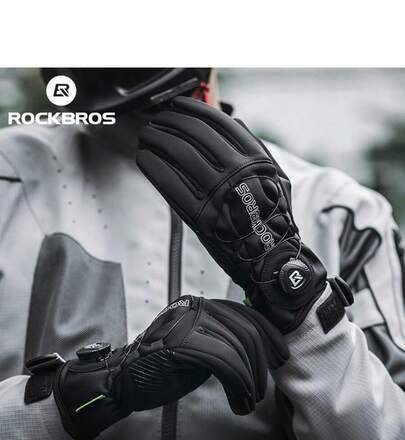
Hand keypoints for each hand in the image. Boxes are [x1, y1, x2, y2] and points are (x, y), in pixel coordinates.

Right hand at [25, 295, 287, 439]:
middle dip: (262, 361)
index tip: (280, 356)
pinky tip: (239, 401)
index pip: (243, 313)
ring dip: (250, 379)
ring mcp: (188, 323)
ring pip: (238, 347)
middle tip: (263, 388)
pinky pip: (225, 362)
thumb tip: (255, 348)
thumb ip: (220, 340)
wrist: (123, 381)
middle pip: (245, 329)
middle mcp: (195, 307)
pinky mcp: (183, 343)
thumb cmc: (160, 369)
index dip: (268, 335)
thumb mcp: (197, 346)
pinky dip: (238, 385)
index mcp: (199, 305)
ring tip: (248, 400)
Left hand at [136, 97, 327, 332]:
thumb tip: (234, 121)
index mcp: (255, 160)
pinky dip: (153, 167)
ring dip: (157, 140)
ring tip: (147, 136)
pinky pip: (169, 184)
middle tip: (156, 121)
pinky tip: (145, 159)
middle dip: (168, 122)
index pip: (217, 122)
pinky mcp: (200, 216)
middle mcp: (236, 174)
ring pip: (178, 155)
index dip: (192, 109)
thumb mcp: (278, 177)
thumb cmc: (273, 219)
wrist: (269, 256)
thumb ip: (257, 149)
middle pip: (193, 134)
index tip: (178, 106)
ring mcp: (217, 195)